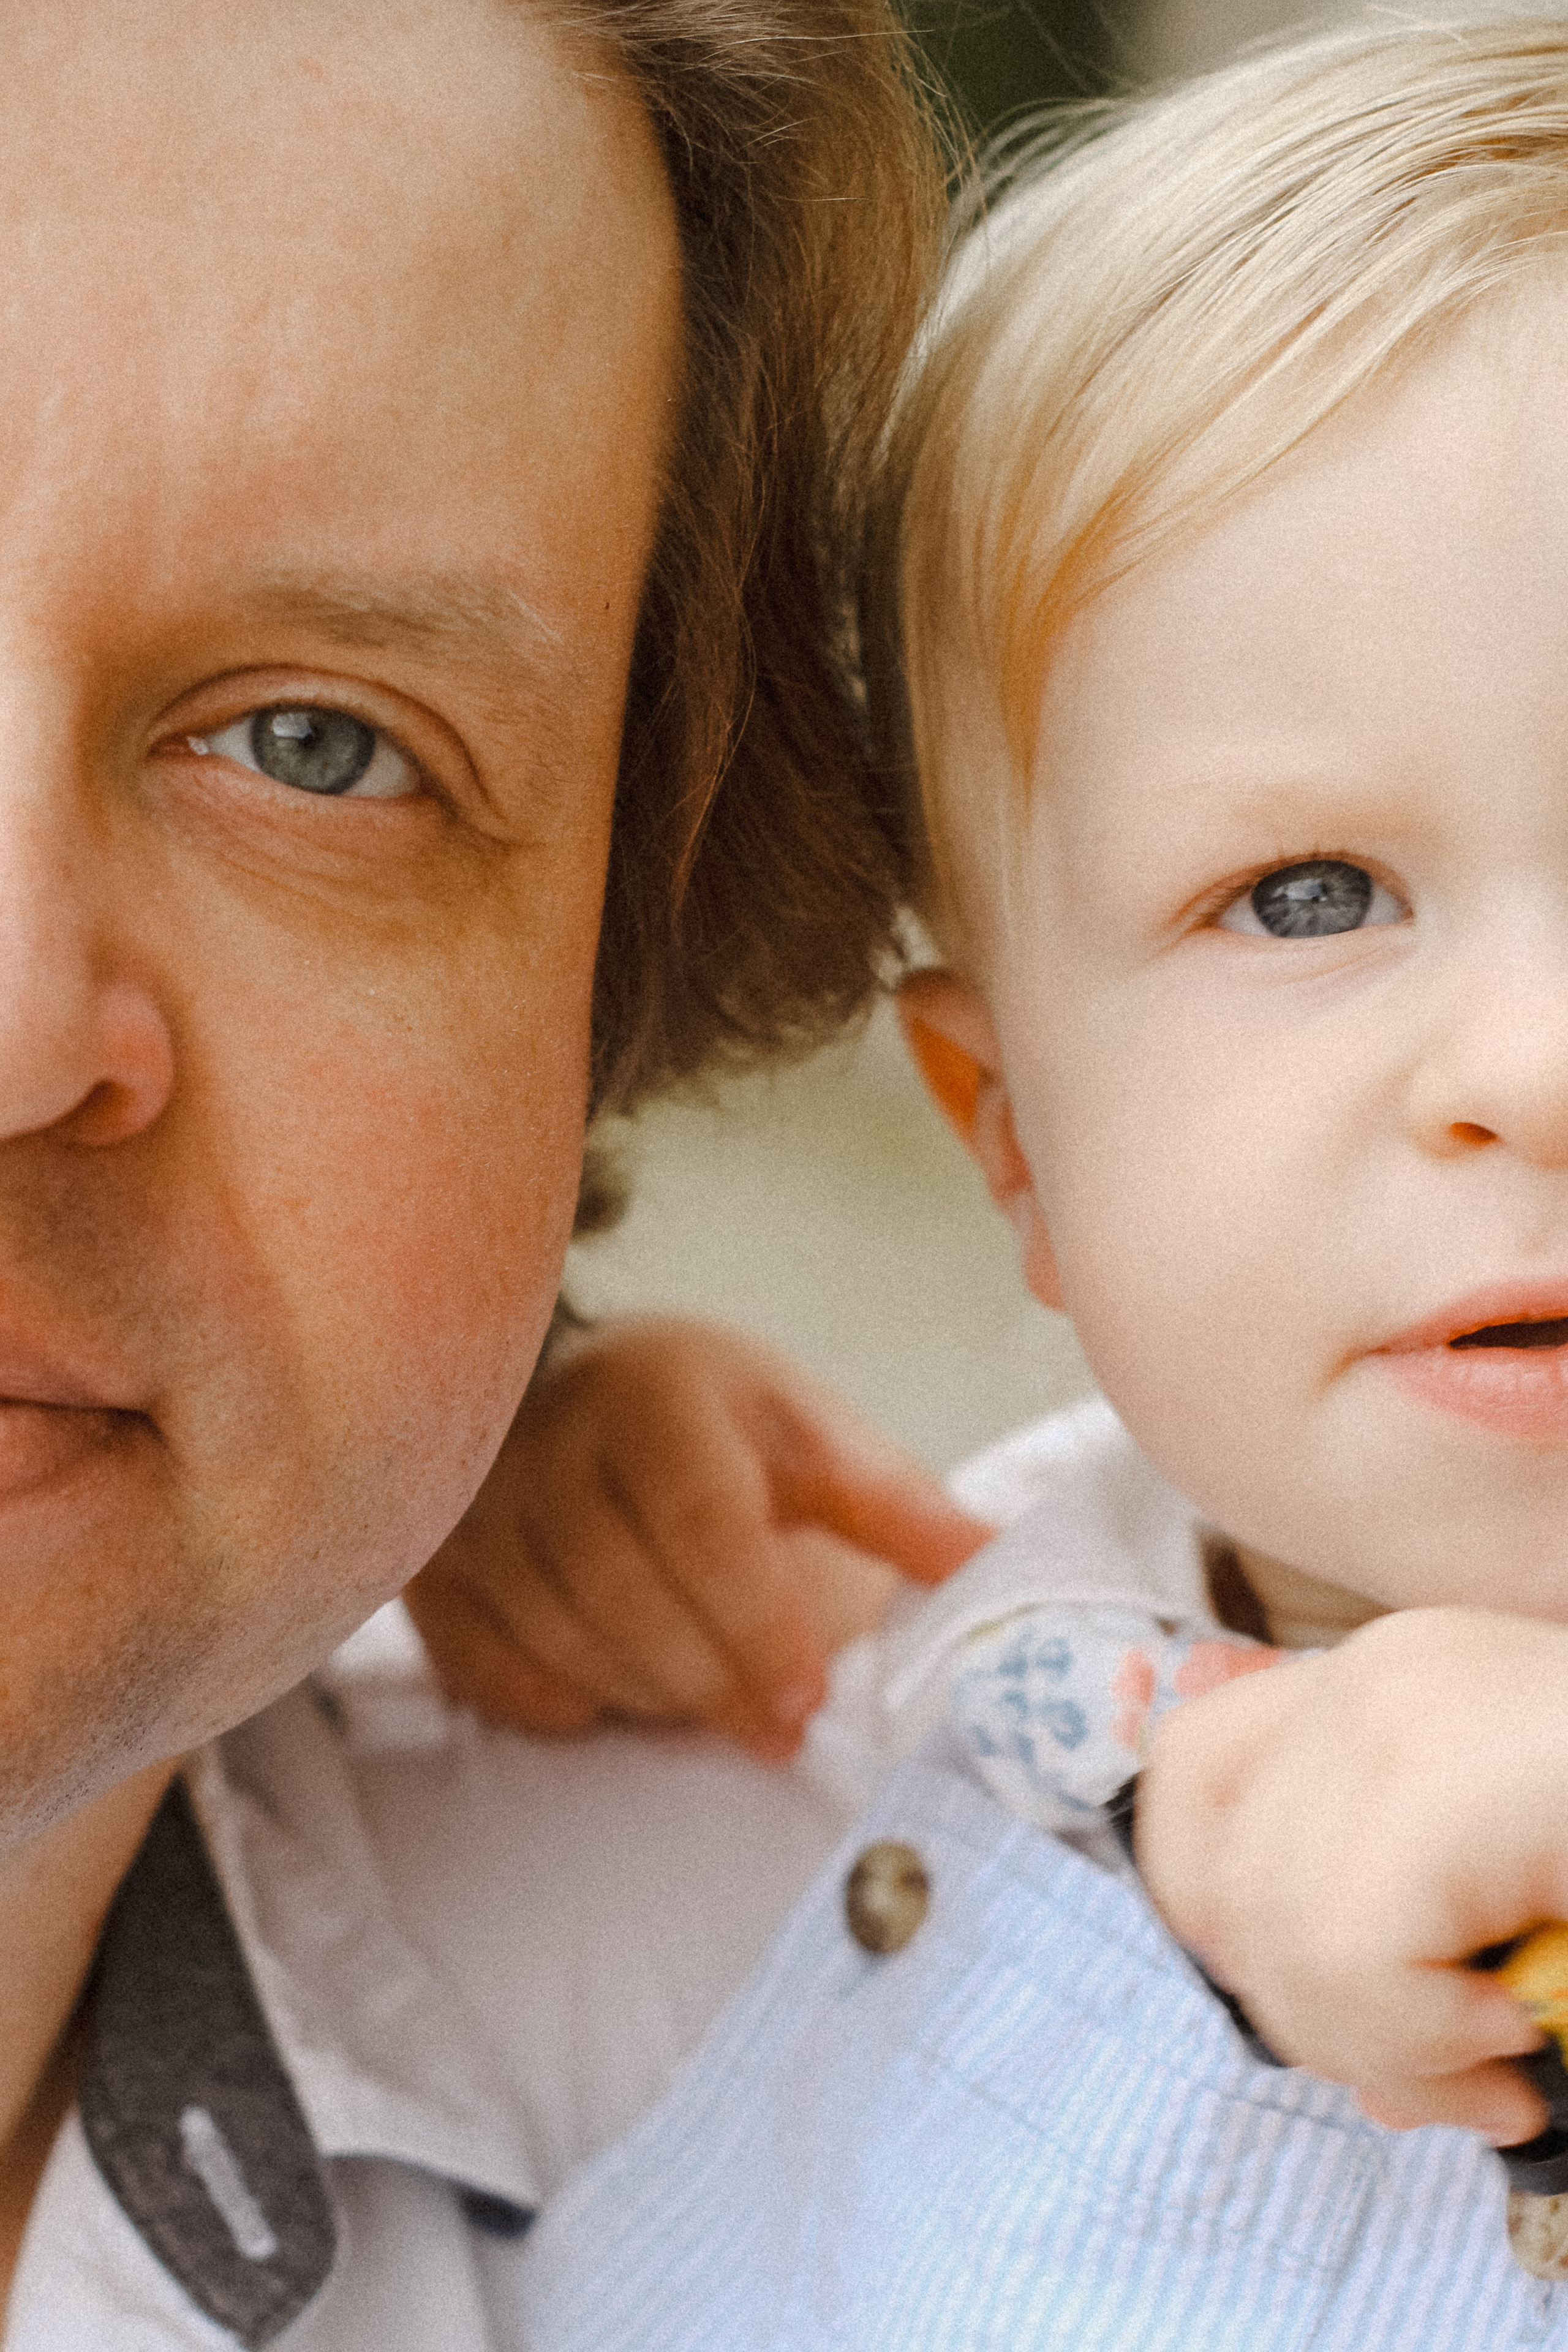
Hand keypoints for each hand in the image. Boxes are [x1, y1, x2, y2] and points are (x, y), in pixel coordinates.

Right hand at [404, 1314, 991, 1760]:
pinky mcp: (435, 1563)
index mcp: (655, 1386)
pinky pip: (487, 1664)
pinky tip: (616, 1696)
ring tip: (718, 1709)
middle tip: (780, 1731)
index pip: (697, 1514)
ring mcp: (476, 1499)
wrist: (592, 1391)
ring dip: (648, 1694)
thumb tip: (994, 1562)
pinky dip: (558, 1699)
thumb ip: (894, 1506)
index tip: (805, 1697)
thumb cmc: (722, 1425)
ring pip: (556, 1634)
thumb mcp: (815, 1440)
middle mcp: (548, 1432)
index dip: (752, 1618)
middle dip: (710, 1677)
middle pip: (620, 1587)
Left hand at [1135, 1607, 1567, 2144]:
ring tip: (1496, 2066)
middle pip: (1216, 1863)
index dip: (1218, 1906)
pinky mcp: (1449, 1780)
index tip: (1337, 1995)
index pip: (1193, 1773)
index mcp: (1385, 1685)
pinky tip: (1513, 2048)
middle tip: (1445, 2065)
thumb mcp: (1501, 1895)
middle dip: (1307, 2008)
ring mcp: (1408, 1710)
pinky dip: (1421, 2041)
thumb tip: (1321, 2043)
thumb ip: (1397, 1929)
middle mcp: (1381, 1672)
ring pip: (1272, 1925)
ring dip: (1379, 2043)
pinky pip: (1345, 1950)